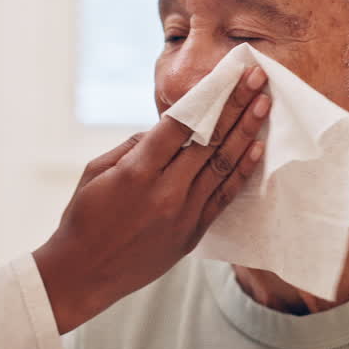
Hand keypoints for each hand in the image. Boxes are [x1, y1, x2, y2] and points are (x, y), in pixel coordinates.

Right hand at [33, 65, 269, 332]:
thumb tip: (165, 129)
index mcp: (138, 171)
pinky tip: (257, 147)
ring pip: (223, 165)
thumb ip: (133, 146)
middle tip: (259, 79)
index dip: (210, 95)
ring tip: (264, 105)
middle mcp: (166, 191)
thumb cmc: (83, 217)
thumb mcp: (96, 171)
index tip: (230, 74)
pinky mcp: (193, 233)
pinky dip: (242, 170)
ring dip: (247, 132)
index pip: (182, 123)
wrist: (84, 274)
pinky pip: (224, 196)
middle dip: (237, 105)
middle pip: (210, 140)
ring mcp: (184, 214)